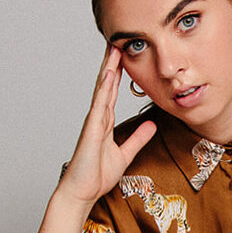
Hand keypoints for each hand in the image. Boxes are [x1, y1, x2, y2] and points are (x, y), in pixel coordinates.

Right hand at [59, 45, 155, 205]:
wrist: (81, 193)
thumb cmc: (96, 176)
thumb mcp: (125, 154)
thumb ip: (137, 138)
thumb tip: (151, 125)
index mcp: (104, 123)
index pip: (113, 92)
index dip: (118, 73)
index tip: (123, 54)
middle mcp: (97, 118)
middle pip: (106, 85)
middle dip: (111, 63)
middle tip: (117, 40)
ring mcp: (93, 122)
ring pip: (102, 90)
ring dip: (107, 69)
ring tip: (113, 48)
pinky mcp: (91, 131)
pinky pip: (98, 106)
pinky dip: (104, 90)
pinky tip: (108, 75)